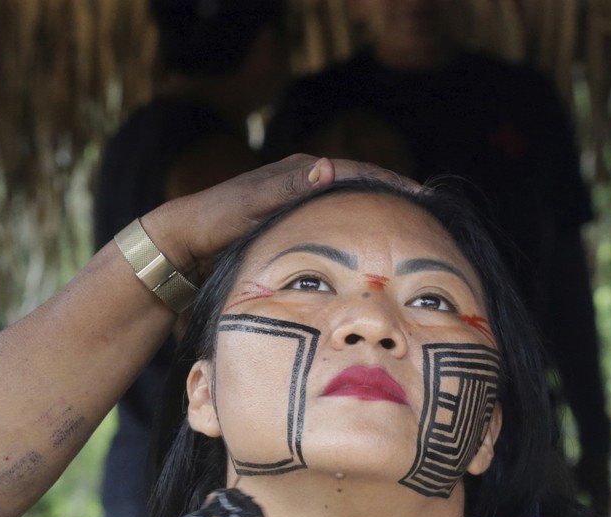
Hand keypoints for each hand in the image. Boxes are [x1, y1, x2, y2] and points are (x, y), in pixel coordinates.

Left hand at [142, 155, 419, 276]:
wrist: (182, 243)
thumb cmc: (215, 222)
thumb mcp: (250, 204)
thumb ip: (287, 187)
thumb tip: (329, 168)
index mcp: (299, 170)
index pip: (356, 171)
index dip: (390, 184)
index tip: (422, 198)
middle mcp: (301, 181)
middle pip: (358, 187)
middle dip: (391, 199)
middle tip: (428, 217)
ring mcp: (297, 202)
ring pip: (346, 208)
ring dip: (375, 218)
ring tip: (408, 235)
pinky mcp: (289, 224)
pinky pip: (331, 225)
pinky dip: (353, 233)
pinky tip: (367, 253)